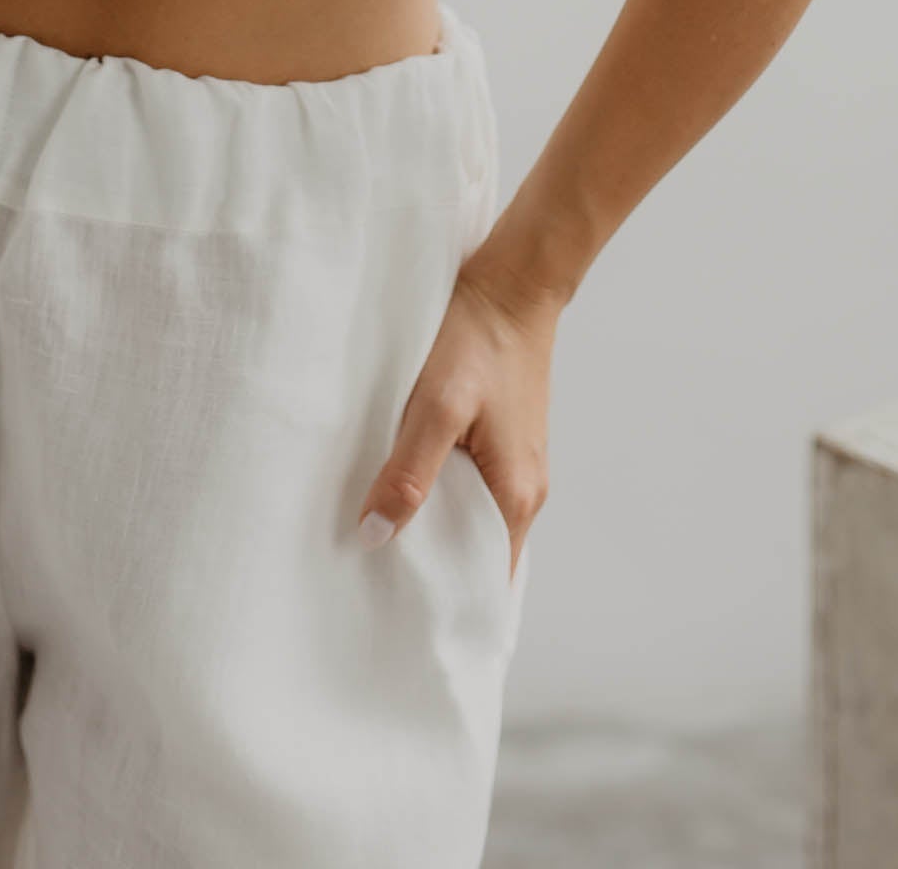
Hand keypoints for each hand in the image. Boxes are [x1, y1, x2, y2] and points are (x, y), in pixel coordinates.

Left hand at [357, 259, 557, 580]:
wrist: (512, 282)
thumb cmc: (478, 339)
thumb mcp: (435, 406)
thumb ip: (408, 473)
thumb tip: (374, 537)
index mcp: (516, 498)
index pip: (484, 582)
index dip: (444, 601)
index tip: (397, 615)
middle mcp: (525, 491)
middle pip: (476, 556)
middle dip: (431, 571)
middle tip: (372, 582)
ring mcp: (517, 465)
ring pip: (471, 519)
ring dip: (432, 529)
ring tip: (379, 538)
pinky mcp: (504, 440)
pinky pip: (472, 487)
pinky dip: (440, 495)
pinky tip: (403, 485)